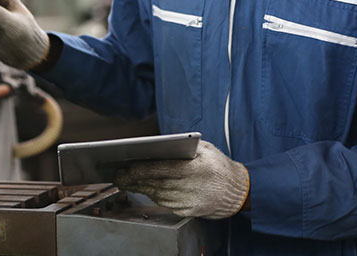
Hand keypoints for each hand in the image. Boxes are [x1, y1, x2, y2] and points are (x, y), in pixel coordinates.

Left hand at [115, 140, 248, 218]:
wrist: (237, 192)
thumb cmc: (219, 166)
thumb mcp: (205, 148)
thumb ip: (183, 147)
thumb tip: (159, 145)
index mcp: (195, 169)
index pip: (162, 169)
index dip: (142, 169)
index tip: (127, 166)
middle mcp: (190, 187)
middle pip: (156, 183)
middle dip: (134, 179)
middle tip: (119, 175)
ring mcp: (188, 201)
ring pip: (157, 194)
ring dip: (140, 187)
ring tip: (126, 180)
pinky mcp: (186, 210)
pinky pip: (164, 202)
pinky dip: (152, 194)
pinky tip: (143, 188)